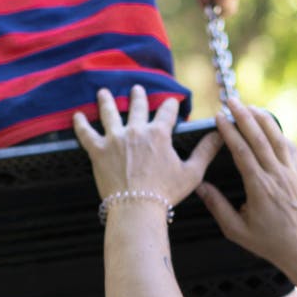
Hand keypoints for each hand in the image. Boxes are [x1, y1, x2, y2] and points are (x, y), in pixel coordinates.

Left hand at [72, 86, 221, 205]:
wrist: (136, 207)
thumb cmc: (165, 193)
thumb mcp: (192, 172)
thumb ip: (205, 151)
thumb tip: (220, 134)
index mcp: (159, 134)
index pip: (168, 112)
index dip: (171, 105)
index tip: (172, 102)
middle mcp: (136, 131)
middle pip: (138, 107)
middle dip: (138, 96)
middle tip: (137, 89)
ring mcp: (115, 139)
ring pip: (109, 113)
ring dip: (107, 101)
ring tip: (103, 93)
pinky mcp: (98, 151)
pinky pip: (86, 134)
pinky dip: (80, 124)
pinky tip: (76, 116)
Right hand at [196, 99, 296, 269]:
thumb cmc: (266, 242)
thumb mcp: (236, 230)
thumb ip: (217, 206)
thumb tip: (199, 185)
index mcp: (260, 189)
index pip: (243, 153)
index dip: (230, 133)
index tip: (219, 118)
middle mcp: (277, 177)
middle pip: (260, 138)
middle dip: (244, 116)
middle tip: (231, 101)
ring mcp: (291, 173)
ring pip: (277, 138)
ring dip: (263, 119)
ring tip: (249, 106)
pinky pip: (290, 147)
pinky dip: (279, 133)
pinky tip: (269, 126)